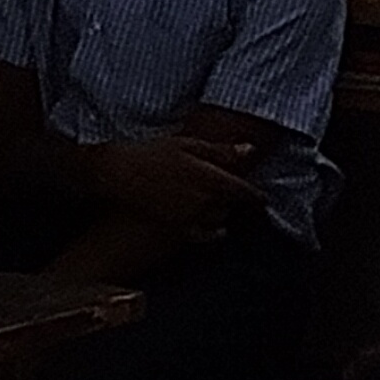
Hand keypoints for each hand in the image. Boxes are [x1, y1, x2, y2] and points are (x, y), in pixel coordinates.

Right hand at [84, 133, 263, 229]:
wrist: (117, 173)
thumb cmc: (151, 153)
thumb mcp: (187, 144)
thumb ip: (221, 151)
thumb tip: (251, 150)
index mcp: (211, 178)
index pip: (245, 193)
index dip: (256, 196)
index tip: (262, 198)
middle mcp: (205, 201)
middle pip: (232, 205)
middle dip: (234, 199)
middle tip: (230, 191)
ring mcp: (191, 217)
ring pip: (219, 219)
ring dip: (222, 212)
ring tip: (214, 202)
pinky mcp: (178, 228)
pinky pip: (204, 235)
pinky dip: (212, 231)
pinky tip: (213, 227)